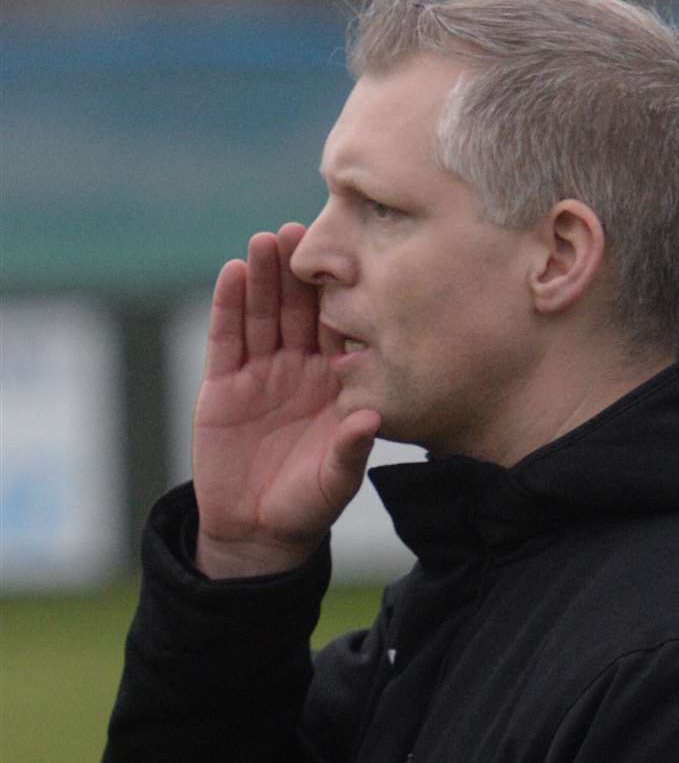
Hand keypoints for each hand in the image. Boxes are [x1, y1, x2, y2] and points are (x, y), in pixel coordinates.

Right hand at [192, 224, 379, 578]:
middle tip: (303, 231)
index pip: (340, 331)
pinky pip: (227, 338)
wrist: (256, 531)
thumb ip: (351, 448)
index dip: (343, 297)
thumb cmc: (308, 504)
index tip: (351, 260)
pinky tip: (233, 272)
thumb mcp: (335, 479)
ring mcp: (261, 373)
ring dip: (263, 278)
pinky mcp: (223, 384)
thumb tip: (370, 418)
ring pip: (262, 315)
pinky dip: (228, 306)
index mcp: (335, 384)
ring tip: (266, 241)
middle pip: (299, 311)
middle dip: (300, 274)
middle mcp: (300, 370)